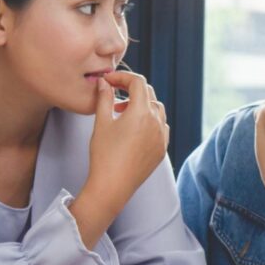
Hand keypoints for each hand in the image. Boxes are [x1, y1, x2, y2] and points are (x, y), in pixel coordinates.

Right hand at [69, 72, 168, 248]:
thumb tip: (104, 83)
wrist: (113, 187)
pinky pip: (161, 126)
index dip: (122, 77)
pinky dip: (150, 120)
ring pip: (157, 109)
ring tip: (122, 112)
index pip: (137, 82)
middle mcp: (156, 122)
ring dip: (141, 104)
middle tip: (113, 93)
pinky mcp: (162, 149)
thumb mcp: (101, 123)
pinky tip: (134, 128)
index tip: (108, 81)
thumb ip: (104, 98)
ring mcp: (162, 136)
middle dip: (131, 89)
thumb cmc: (104, 155)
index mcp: (141, 112)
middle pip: (148, 93)